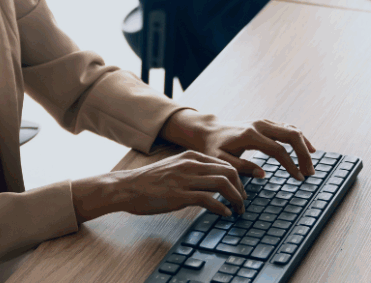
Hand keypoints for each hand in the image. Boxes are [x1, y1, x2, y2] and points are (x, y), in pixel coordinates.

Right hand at [70, 151, 246, 222]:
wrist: (127, 187)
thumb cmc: (148, 181)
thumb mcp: (173, 167)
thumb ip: (192, 170)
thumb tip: (210, 180)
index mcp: (191, 156)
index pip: (225, 163)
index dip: (238, 178)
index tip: (241, 191)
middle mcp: (191, 164)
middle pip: (229, 172)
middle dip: (242, 189)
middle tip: (243, 202)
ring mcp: (186, 179)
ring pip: (224, 184)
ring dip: (236, 199)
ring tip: (237, 210)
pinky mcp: (180, 195)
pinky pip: (210, 200)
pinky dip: (222, 208)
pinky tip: (224, 214)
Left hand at [158, 110, 315, 180]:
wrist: (210, 130)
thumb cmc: (213, 148)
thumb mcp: (220, 161)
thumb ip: (240, 167)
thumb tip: (262, 174)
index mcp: (250, 135)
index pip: (278, 150)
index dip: (291, 165)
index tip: (299, 178)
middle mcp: (260, 125)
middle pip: (291, 136)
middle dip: (304, 154)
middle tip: (310, 173)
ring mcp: (264, 122)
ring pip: (292, 130)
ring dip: (304, 147)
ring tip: (310, 165)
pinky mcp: (266, 123)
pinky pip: (288, 128)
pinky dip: (300, 138)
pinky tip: (308, 149)